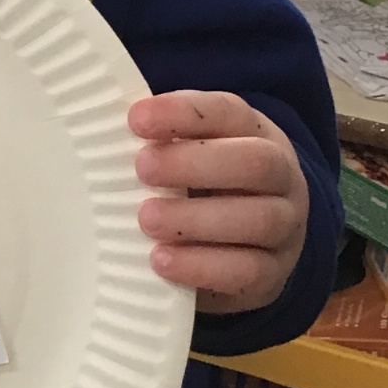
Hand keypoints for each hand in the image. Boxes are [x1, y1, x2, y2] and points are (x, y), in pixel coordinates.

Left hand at [128, 90, 307, 314]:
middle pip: (254, 163)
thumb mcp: (192, 151)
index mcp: (255, 132)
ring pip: (257, 219)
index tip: (136, 120)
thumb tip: (101, 131)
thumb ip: (162, 140)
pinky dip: (201, 266)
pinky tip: (162, 261)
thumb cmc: (206, 183)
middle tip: (142, 168)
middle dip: (194, 164)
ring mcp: (285, 226)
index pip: (227, 112)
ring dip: (195, 219)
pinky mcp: (274, 274)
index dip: (182, 113)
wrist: (253, 243)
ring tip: (147, 218)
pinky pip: (247, 272)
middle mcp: (280, 176)